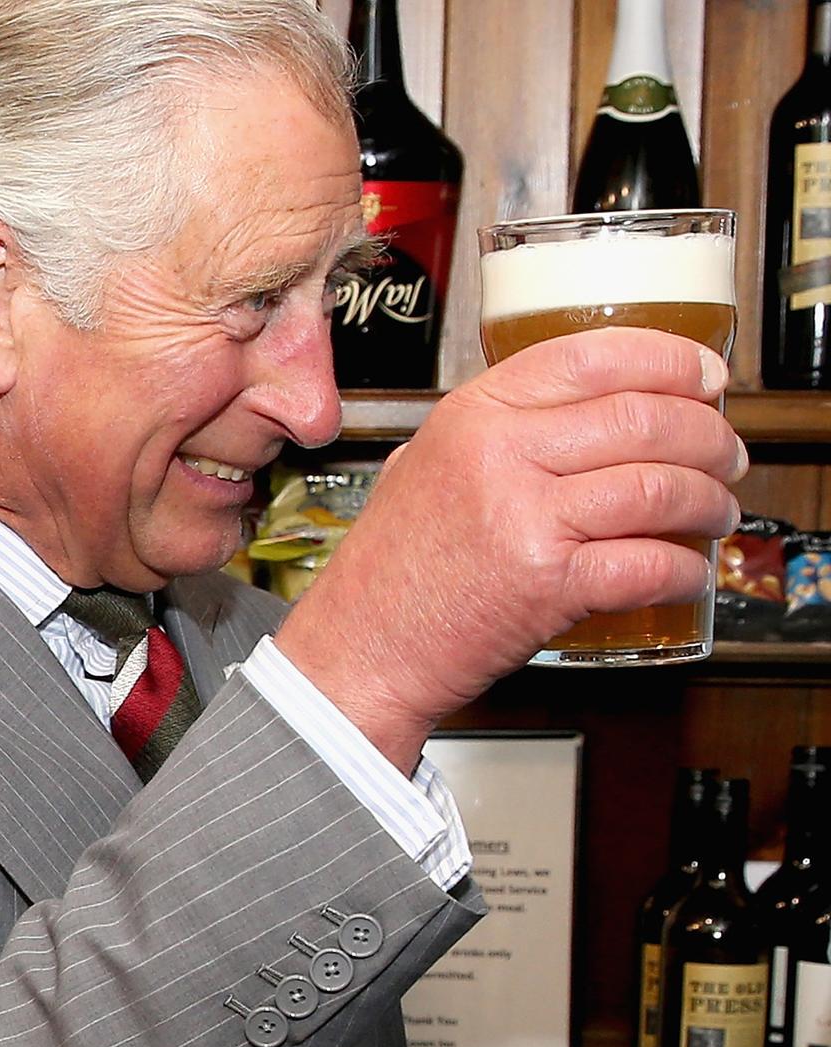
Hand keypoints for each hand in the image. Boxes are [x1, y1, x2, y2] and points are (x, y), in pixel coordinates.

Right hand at [277, 326, 743, 767]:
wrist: (359, 650)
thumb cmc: (389, 571)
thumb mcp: (423, 467)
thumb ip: (491, 434)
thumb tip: (586, 414)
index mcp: (471, 417)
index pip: (594, 357)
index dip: (669, 361)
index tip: (704, 379)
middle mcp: (498, 456)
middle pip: (645, 418)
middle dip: (710, 437)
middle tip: (726, 456)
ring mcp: (523, 519)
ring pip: (660, 486)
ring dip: (710, 502)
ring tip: (715, 514)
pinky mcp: (547, 584)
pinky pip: (648, 563)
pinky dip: (686, 571)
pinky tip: (688, 573)